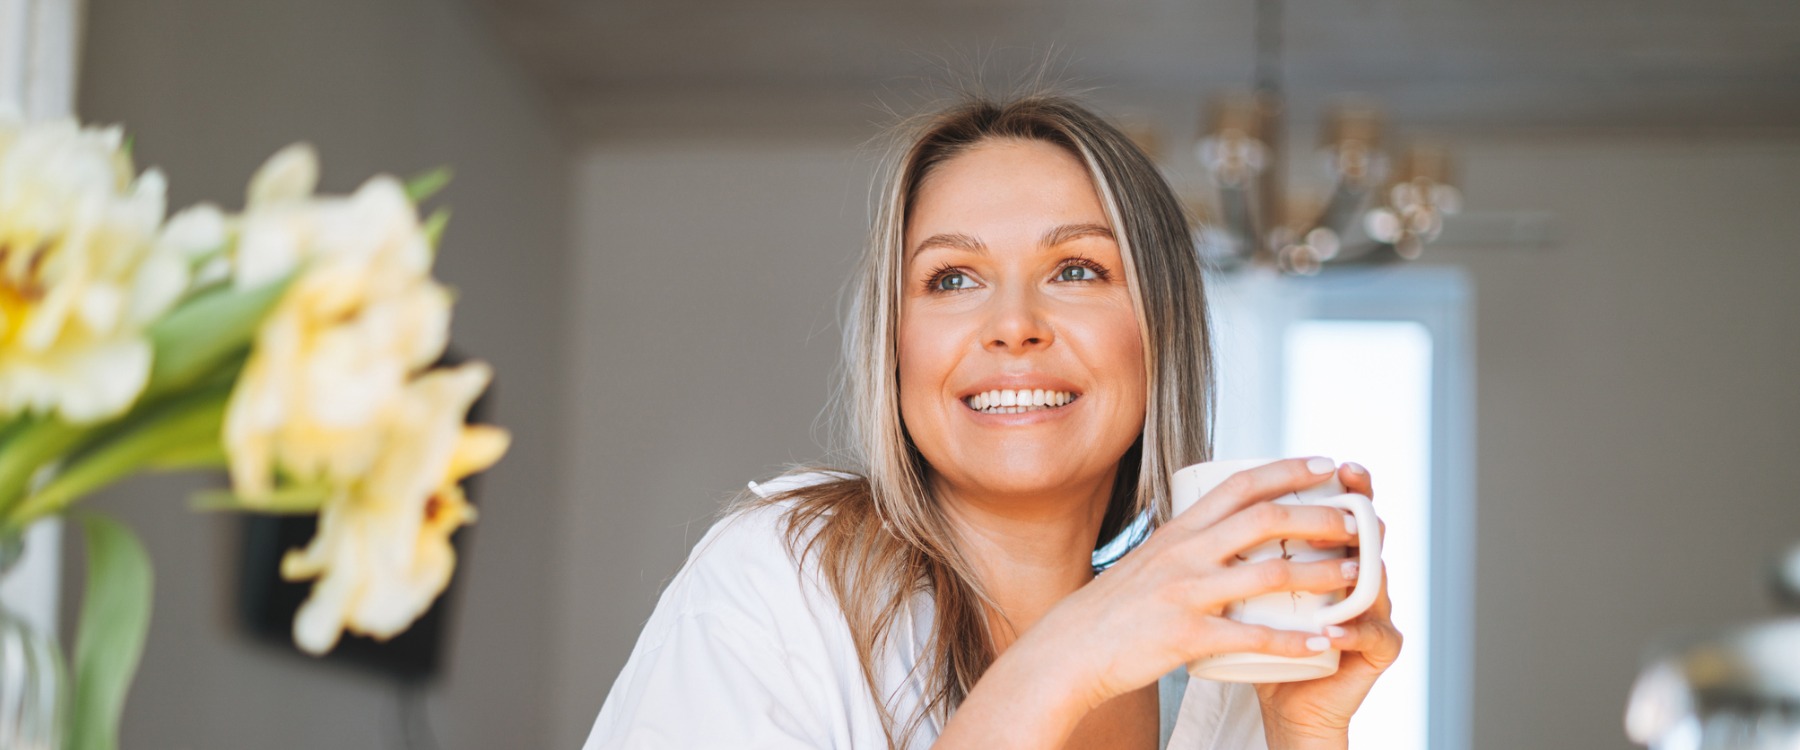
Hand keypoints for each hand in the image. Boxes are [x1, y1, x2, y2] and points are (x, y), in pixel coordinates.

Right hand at [1026, 457, 1365, 710]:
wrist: (1069, 650)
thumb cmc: (1111, 611)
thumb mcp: (1148, 562)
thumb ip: (1184, 546)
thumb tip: (1218, 531)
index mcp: (1179, 532)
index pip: (1240, 486)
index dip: (1287, 470)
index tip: (1326, 464)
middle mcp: (1185, 554)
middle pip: (1266, 520)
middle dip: (1321, 516)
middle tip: (1359, 522)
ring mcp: (1186, 593)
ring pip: (1269, 573)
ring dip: (1321, 573)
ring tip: (1358, 577)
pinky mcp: (1187, 636)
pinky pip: (1252, 636)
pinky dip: (1294, 641)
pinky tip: (1324, 645)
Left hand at [1254, 463, 1403, 744]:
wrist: (1282, 698)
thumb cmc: (1257, 640)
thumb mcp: (1242, 588)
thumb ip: (1237, 550)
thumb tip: (1200, 500)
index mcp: (1329, 554)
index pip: (1341, 511)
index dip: (1342, 486)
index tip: (1326, 463)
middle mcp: (1358, 575)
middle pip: (1370, 534)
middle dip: (1360, 512)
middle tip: (1349, 493)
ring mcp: (1373, 611)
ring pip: (1377, 582)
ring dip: (1359, 569)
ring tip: (1346, 561)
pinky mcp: (1377, 651)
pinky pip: (1372, 636)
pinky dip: (1351, 631)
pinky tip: (1331, 628)